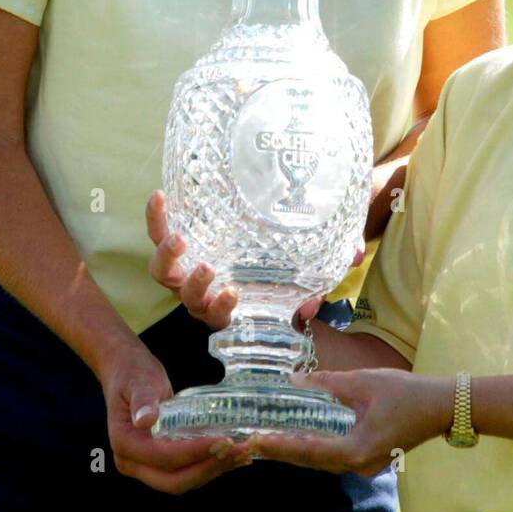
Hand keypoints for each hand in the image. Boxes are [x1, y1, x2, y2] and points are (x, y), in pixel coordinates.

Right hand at [99, 340, 251, 492]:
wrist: (127, 374)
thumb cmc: (133, 374)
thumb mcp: (139, 381)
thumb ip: (143, 399)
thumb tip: (146, 420)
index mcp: (124, 443)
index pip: (163, 457)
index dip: (194, 452)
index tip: (223, 441)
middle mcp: (132, 462)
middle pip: (173, 480)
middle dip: (208, 468)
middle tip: (238, 451)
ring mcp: (145, 466)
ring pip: (182, 481)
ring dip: (213, 470)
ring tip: (242, 454)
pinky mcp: (161, 463)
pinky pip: (186, 473)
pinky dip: (209, 467)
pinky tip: (232, 456)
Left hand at [146, 190, 365, 330]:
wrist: (275, 220)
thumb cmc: (293, 249)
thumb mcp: (316, 254)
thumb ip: (335, 255)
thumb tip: (354, 255)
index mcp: (234, 302)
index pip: (221, 314)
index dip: (223, 307)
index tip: (234, 291)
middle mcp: (207, 289)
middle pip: (187, 297)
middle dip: (193, 286)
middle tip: (208, 267)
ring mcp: (190, 264)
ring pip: (165, 273)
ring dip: (168, 258)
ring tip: (180, 236)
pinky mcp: (181, 237)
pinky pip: (159, 234)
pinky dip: (157, 219)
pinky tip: (160, 196)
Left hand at [247, 368, 451, 476]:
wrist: (442, 407)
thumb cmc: (407, 393)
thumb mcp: (364, 382)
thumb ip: (328, 382)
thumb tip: (294, 380)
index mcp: (356, 450)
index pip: (308, 450)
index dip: (279, 446)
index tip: (255, 442)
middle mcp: (358, 465)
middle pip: (311, 461)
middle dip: (281, 452)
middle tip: (251, 443)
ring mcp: (365, 465)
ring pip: (322, 462)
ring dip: (296, 452)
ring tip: (268, 442)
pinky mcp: (369, 459)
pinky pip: (334, 458)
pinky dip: (314, 449)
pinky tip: (299, 439)